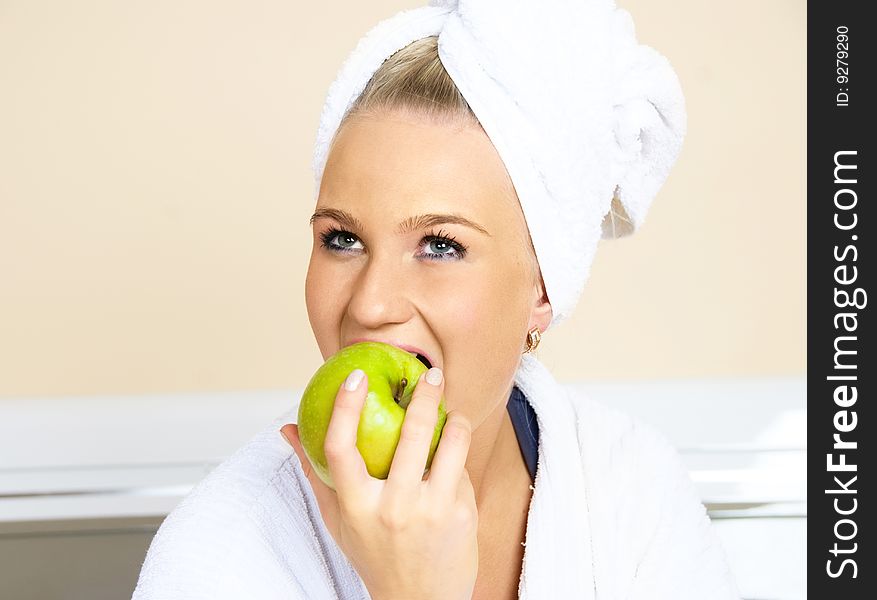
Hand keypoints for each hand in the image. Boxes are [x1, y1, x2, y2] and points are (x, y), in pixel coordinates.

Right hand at [281, 367, 477, 599]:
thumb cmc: (375, 555)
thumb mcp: (339, 520)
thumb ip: (315, 474)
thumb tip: (288, 430)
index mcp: (356, 507)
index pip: (340, 448)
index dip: (345, 407)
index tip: (357, 377)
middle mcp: (393, 508)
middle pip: (411, 434)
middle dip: (425, 395)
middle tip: (431, 374)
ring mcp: (431, 511)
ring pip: (451, 443)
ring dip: (455, 420)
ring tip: (452, 414)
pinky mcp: (462, 515)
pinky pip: (463, 471)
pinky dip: (459, 462)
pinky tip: (454, 466)